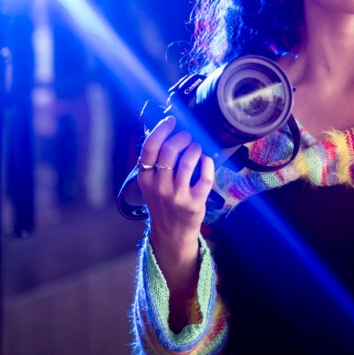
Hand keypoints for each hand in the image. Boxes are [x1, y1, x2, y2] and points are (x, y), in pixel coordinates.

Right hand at [137, 116, 215, 273]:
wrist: (171, 234)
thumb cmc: (163, 203)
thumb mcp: (151, 184)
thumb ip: (155, 162)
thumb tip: (165, 131)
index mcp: (145, 179)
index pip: (149, 149)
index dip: (161, 130)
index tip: (171, 120)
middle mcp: (159, 187)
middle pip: (169, 152)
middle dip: (182, 137)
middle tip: (188, 136)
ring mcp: (177, 196)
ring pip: (187, 162)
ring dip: (195, 149)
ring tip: (196, 148)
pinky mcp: (194, 204)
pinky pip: (204, 178)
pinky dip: (207, 164)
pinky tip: (206, 160)